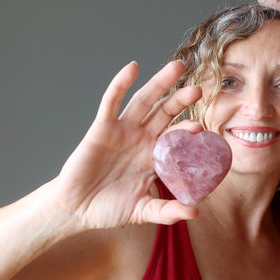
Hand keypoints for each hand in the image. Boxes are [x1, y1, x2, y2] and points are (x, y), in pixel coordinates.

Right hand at [54, 61, 201, 228]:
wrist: (77, 209)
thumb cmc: (110, 207)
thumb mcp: (143, 210)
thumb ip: (167, 211)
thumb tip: (195, 212)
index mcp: (155, 154)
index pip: (176, 137)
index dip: (188, 131)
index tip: (202, 129)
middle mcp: (142, 137)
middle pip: (165, 112)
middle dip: (181, 100)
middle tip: (199, 89)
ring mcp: (123, 130)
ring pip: (144, 101)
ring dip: (159, 83)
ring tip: (177, 67)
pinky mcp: (102, 127)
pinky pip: (112, 102)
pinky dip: (120, 84)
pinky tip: (133, 68)